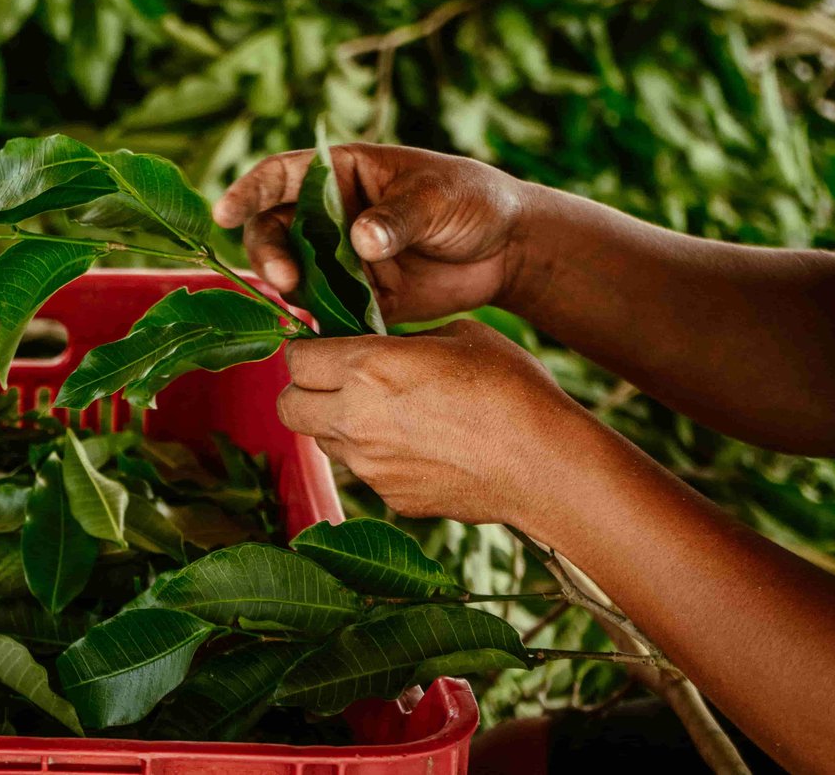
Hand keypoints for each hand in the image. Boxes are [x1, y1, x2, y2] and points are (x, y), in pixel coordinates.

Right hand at [213, 143, 532, 323]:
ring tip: (309, 302)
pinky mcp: (355, 298)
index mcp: (340, 174)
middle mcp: (328, 216)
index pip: (279, 177)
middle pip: (272, 230)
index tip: (225, 212)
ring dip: (291, 289)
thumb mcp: (437, 198)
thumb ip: (396, 218)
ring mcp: (338, 259)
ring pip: (292, 274)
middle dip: (268, 252)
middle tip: (285, 276)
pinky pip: (324, 310)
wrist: (508, 250)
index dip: (247, 192)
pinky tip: (325, 330)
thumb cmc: (472, 200)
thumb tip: (360, 241)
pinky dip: (318, 321)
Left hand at [275, 320, 597, 525]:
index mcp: (366, 368)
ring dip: (337, 425)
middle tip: (336, 383)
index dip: (308, 350)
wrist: (546, 464)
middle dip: (304, 392)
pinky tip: (419, 447)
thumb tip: (380, 350)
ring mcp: (369, 465)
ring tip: (384, 414)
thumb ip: (402, 343)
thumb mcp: (458, 336)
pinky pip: (363, 472)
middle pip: (289, 407)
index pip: (296, 358)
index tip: (327, 349)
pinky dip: (376, 458)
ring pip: (323, 441)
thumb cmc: (510, 388)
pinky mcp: (390, 497)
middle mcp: (354, 419)